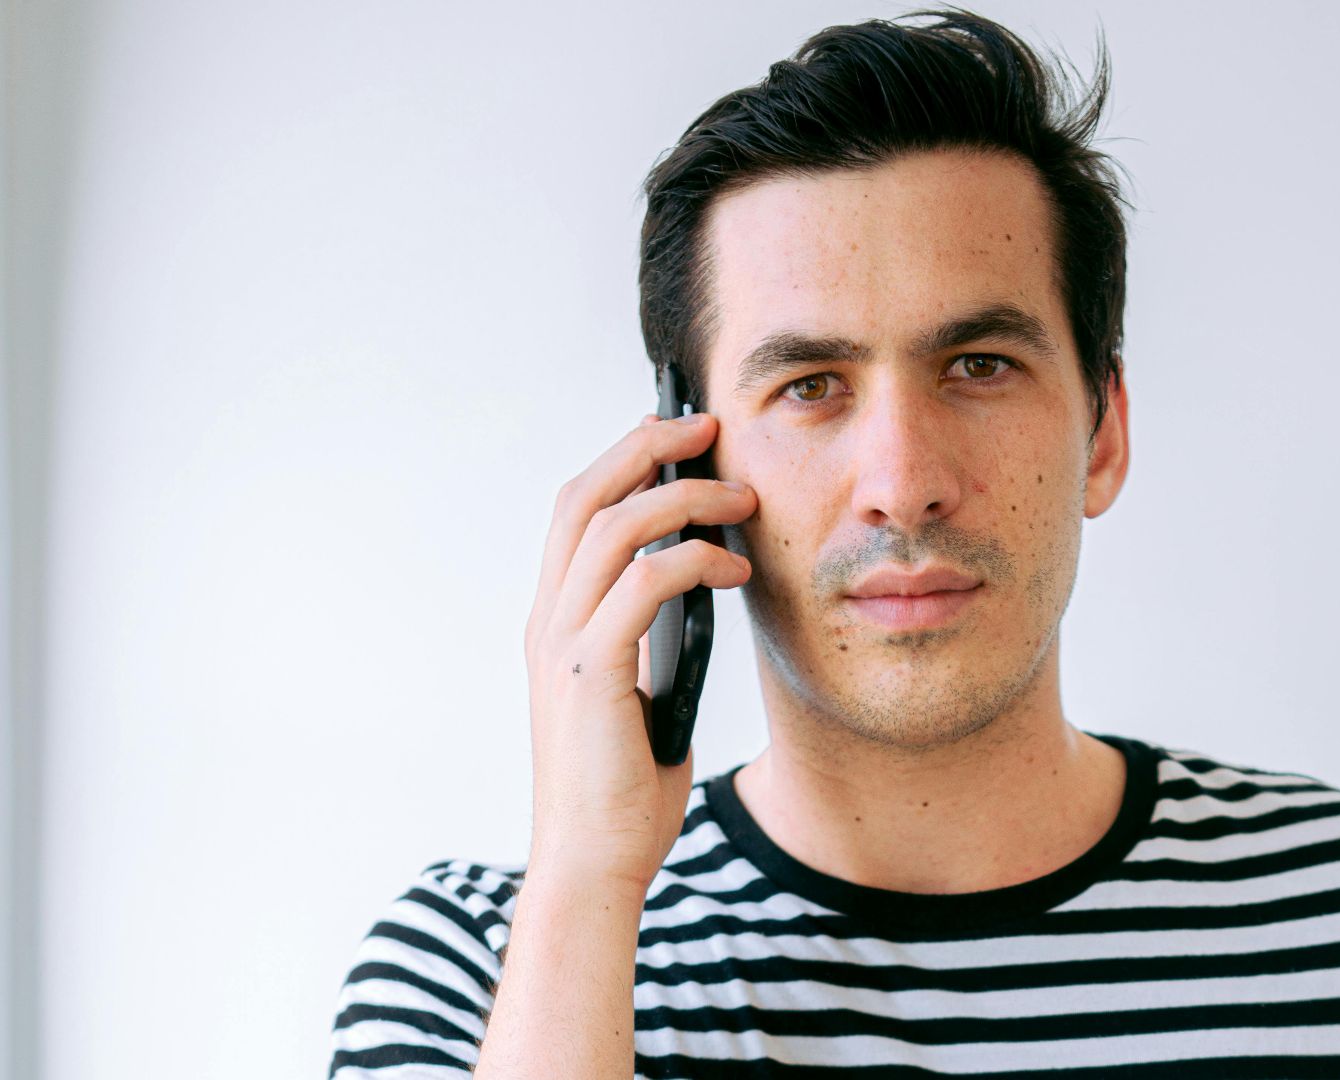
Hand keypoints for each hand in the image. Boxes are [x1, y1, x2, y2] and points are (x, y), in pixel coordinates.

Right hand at [521, 412, 755, 884]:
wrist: (592, 862)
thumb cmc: (624, 789)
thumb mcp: (642, 695)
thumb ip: (654, 643)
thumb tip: (701, 593)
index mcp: (555, 623)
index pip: (575, 512)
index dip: (621, 460)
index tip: (675, 433)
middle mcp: (547, 621)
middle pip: (582, 496)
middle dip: (645, 447)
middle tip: (706, 425)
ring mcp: (563, 644)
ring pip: (612, 526)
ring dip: (683, 497)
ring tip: (741, 499)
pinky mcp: (592, 672)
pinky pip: (642, 583)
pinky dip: (694, 560)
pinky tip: (737, 570)